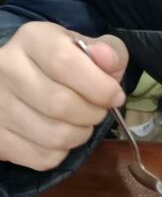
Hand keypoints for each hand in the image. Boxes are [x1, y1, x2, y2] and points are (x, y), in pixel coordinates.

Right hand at [0, 22, 127, 171]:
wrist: (22, 81)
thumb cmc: (63, 63)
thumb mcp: (88, 48)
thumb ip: (108, 51)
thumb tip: (109, 60)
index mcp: (32, 38)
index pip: (64, 62)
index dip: (98, 85)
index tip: (115, 96)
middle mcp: (6, 67)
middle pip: (59, 103)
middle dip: (93, 113)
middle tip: (99, 111)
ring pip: (52, 135)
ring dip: (80, 135)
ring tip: (82, 123)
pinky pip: (42, 158)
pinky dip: (63, 152)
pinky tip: (61, 136)